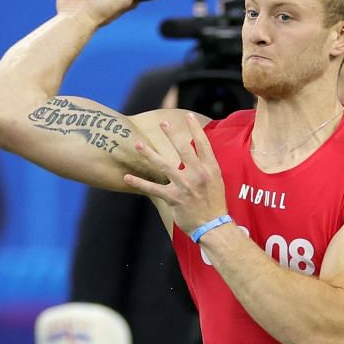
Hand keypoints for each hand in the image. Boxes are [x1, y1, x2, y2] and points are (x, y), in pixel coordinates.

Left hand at [122, 116, 228, 231]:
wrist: (213, 226)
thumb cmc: (215, 204)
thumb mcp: (216, 181)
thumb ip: (206, 166)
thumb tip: (196, 151)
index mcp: (210, 169)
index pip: (203, 143)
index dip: (195, 128)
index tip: (188, 116)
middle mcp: (198, 174)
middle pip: (183, 149)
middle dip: (172, 134)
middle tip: (163, 123)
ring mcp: (185, 185)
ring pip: (164, 165)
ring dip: (149, 154)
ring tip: (138, 144)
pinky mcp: (174, 198)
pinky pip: (153, 188)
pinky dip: (139, 182)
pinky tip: (127, 177)